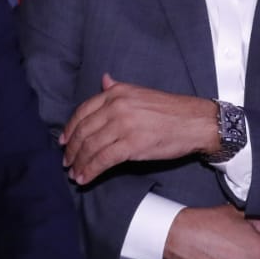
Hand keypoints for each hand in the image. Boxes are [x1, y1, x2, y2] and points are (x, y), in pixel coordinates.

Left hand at [60, 74, 217, 184]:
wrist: (196, 121)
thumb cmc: (171, 110)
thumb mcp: (140, 92)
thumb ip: (118, 88)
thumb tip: (103, 80)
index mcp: (117, 92)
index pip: (83, 111)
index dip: (70, 128)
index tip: (63, 141)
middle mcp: (116, 106)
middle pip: (83, 131)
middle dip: (71, 149)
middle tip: (66, 162)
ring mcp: (123, 125)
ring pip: (90, 147)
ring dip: (79, 163)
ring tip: (74, 174)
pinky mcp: (131, 145)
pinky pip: (103, 160)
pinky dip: (90, 171)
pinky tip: (85, 178)